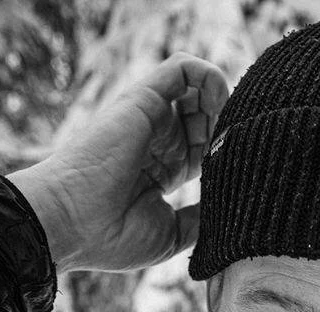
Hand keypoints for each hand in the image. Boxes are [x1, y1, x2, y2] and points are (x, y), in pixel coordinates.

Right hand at [8, 52, 228, 273]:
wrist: (73, 223)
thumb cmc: (113, 237)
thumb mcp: (171, 234)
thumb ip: (201, 218)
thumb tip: (231, 211)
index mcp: (162, 172)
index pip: (205, 149)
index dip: (228, 154)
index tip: (246, 174)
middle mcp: (157, 142)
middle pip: (205, 118)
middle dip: (231, 126)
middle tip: (245, 147)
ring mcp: (150, 120)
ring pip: (196, 90)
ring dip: (223, 98)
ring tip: (235, 123)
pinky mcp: (144, 99)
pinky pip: (181, 68)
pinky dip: (208, 75)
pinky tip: (222, 100)